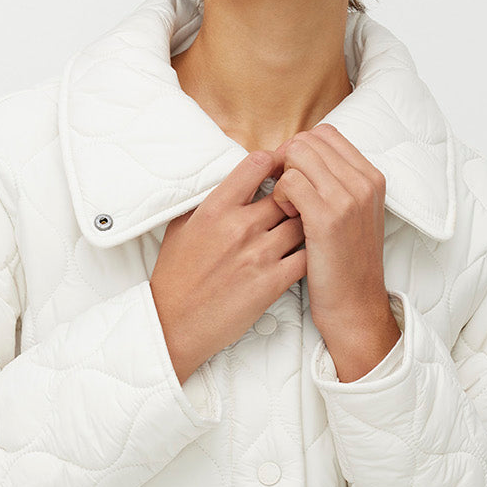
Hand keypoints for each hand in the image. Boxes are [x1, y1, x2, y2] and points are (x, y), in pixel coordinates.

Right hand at [150, 146, 306, 383]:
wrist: (174, 323)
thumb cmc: (176, 276)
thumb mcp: (181, 227)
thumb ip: (206, 200)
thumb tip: (228, 179)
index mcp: (216, 208)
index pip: (258, 163)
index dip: (276, 162)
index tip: (282, 170)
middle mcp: (239, 226)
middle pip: (288, 193)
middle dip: (296, 196)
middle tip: (300, 203)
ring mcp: (258, 254)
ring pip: (303, 223)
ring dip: (307, 225)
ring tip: (305, 231)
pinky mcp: (272, 282)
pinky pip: (306, 257)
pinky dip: (312, 253)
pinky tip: (308, 255)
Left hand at [271, 122, 397, 357]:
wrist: (355, 306)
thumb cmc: (345, 264)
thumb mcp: (354, 216)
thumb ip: (336, 183)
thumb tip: (299, 157)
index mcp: (371, 177)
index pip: (326, 135)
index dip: (300, 150)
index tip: (292, 176)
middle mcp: (364, 182)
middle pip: (309, 140)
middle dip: (288, 161)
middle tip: (285, 192)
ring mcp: (349, 198)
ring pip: (298, 154)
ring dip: (283, 176)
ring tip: (286, 205)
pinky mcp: (328, 217)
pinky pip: (291, 181)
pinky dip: (280, 194)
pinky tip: (284, 216)